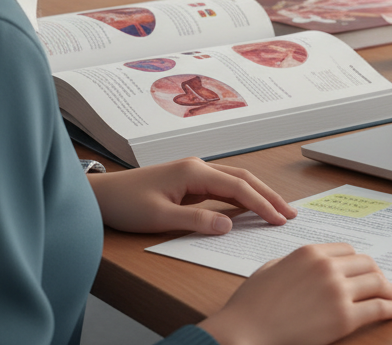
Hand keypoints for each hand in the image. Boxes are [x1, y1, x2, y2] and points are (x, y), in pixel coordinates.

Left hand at [88, 157, 295, 234]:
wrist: (100, 196)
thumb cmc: (125, 204)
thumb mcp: (159, 217)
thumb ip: (196, 221)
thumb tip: (229, 225)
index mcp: (194, 171)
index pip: (238, 187)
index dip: (262, 203)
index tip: (280, 219)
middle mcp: (198, 167)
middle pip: (244, 178)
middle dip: (269, 195)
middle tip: (291, 213)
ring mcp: (195, 173)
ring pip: (236, 180)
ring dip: (258, 194)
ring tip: (279, 210)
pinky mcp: (190, 182)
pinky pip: (224, 188)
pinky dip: (242, 197)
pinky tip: (251, 207)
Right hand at [199, 244, 391, 344]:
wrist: (243, 331)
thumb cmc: (250, 305)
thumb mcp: (270, 269)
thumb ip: (294, 263)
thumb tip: (310, 266)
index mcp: (310, 252)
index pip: (347, 250)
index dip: (358, 261)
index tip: (364, 269)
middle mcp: (327, 267)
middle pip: (366, 264)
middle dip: (376, 273)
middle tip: (383, 283)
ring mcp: (337, 291)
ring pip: (377, 283)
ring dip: (389, 289)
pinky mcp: (344, 317)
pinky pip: (378, 308)